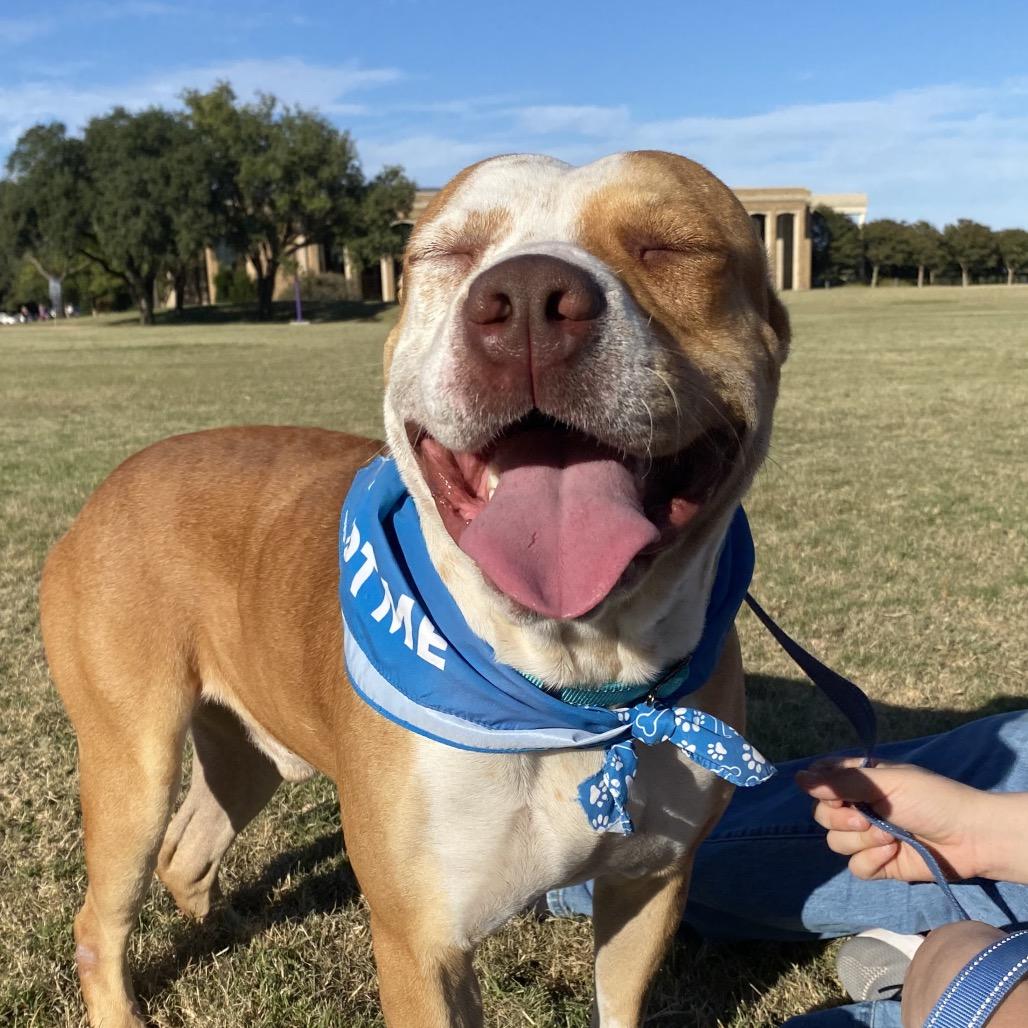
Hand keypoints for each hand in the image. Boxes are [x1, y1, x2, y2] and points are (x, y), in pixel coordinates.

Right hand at [795, 759, 992, 882]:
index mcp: (859, 779)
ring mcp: (867, 837)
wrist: (970, 838)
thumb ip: (842, 782)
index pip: (819, 781)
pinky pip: (855, 866)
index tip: (837, 794)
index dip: (821, 789)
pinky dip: (872, 861)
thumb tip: (798, 780)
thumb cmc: (931, 798)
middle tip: (869, 819)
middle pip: (821, 815)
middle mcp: (858, 806)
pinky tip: (893, 854)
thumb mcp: (887, 782)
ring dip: (862, 841)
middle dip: (842, 820)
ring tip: (891, 837)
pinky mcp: (878, 864)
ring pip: (836, 843)